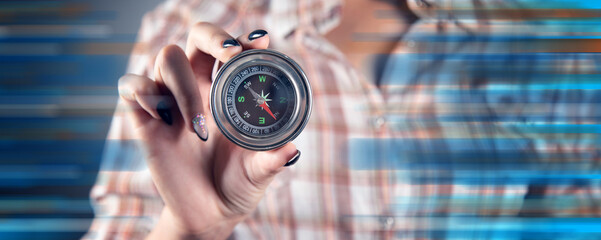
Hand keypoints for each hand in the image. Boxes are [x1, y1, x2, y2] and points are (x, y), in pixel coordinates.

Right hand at [117, 24, 298, 238]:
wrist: (208, 215)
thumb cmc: (239, 185)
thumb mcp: (260, 172)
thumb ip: (272, 160)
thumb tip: (290, 150)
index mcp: (229, 94)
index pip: (231, 51)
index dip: (242, 39)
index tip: (259, 42)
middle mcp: (200, 90)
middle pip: (198, 38)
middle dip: (212, 36)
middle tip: (230, 54)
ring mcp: (172, 102)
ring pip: (166, 57)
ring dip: (184, 86)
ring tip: (198, 127)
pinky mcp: (145, 121)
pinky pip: (131, 87)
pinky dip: (142, 91)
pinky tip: (161, 117)